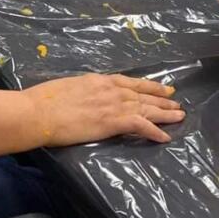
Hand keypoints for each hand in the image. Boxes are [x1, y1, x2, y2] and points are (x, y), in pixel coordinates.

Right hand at [24, 73, 184, 145]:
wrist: (39, 111)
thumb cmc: (45, 101)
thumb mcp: (69, 88)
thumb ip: (84, 92)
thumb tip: (86, 98)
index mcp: (98, 80)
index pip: (129, 82)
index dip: (148, 86)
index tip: (162, 87)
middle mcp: (109, 89)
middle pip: (142, 94)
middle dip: (161, 99)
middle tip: (177, 103)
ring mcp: (112, 104)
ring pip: (146, 108)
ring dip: (164, 113)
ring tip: (179, 117)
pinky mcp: (112, 120)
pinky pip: (141, 125)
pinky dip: (155, 131)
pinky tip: (165, 137)